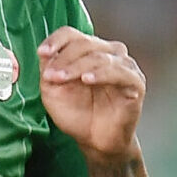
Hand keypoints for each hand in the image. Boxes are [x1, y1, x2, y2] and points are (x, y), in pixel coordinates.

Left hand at [38, 27, 145, 162]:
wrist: (95, 141)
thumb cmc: (77, 114)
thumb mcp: (53, 90)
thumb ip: (48, 69)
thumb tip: (44, 52)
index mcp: (89, 51)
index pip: (73, 34)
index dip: (56, 40)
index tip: (41, 52)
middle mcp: (109, 53)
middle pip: (86, 43)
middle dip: (64, 58)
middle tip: (49, 75)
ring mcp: (124, 67)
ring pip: (100, 57)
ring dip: (76, 66)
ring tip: (60, 78)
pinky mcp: (135, 83)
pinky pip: (120, 72)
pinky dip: (101, 74)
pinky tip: (87, 79)